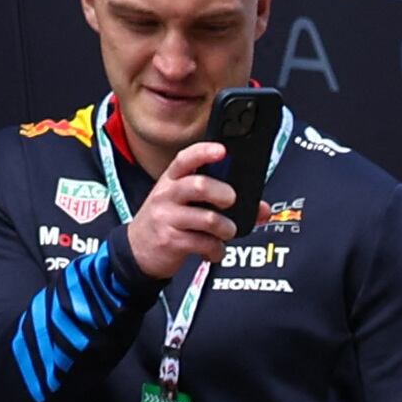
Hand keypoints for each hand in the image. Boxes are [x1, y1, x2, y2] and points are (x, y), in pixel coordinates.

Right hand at [124, 140, 237, 281]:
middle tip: (231, 202)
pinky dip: (216, 250)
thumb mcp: (187, 205)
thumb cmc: (170, 221)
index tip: (222, 150)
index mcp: (172, 180)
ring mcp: (167, 218)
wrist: (138, 250)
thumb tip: (263, 210)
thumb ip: (222, 202)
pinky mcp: (171, 241)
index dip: (204, 152)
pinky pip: (204, 243)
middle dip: (223, 194)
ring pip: (207, 219)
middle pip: (199, 185)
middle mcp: (167, 195)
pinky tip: (212, 250)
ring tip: (226, 232)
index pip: (185, 159)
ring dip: (226, 228)